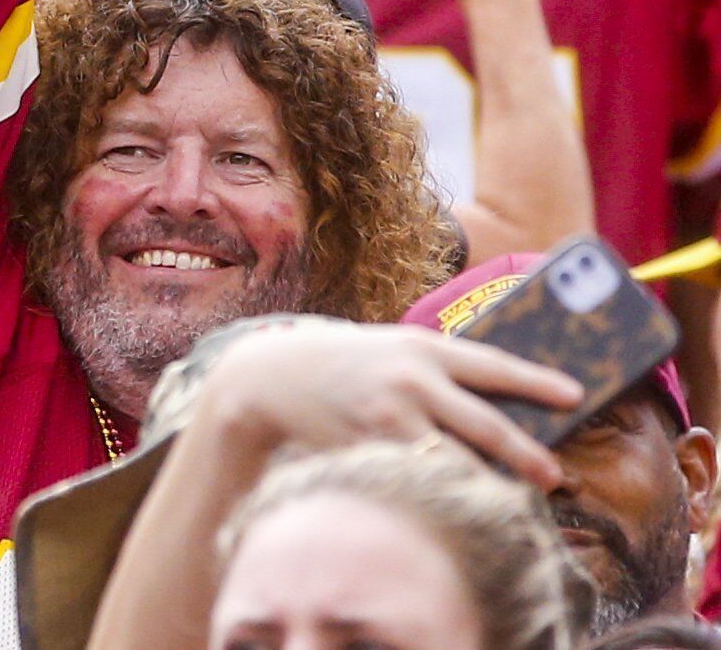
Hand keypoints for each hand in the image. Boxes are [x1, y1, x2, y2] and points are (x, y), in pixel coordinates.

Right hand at [199, 320, 581, 491]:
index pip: (493, 365)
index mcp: (423, 347)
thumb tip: (499, 399)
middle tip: (555, 476)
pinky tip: (455, 507)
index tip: (577, 395)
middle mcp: (411, 381)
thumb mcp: (396, 349)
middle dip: (526, 455)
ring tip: (513, 503)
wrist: (277, 373)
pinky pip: (416, 482)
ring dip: (486, 486)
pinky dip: (439, 495)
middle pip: (484, 426)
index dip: (537, 382)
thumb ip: (439, 369)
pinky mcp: (367, 452)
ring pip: (454, 464)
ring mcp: (388, 419)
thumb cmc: (350, 361)